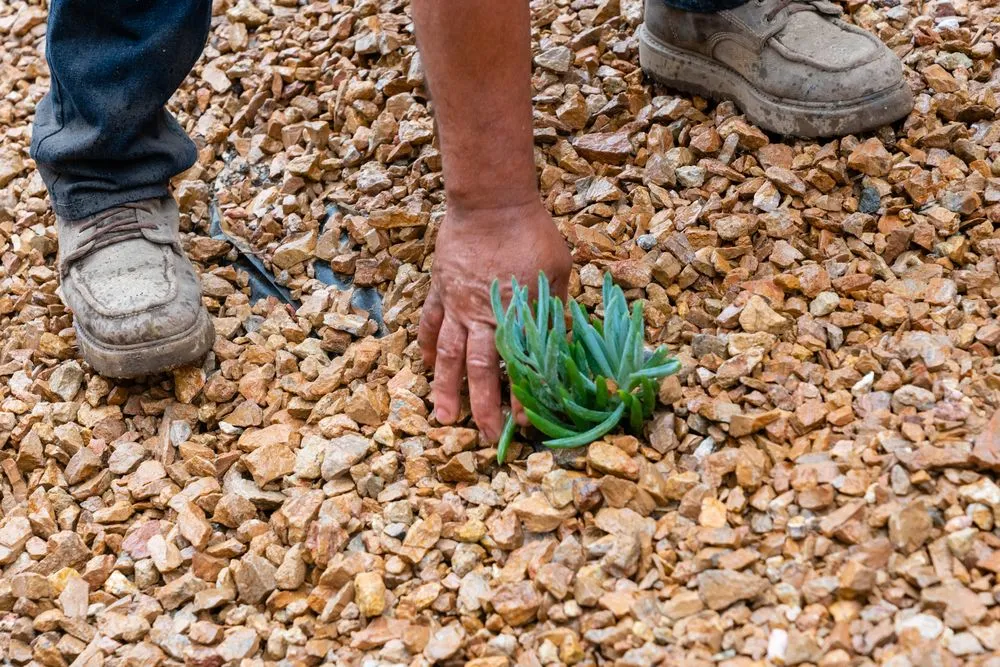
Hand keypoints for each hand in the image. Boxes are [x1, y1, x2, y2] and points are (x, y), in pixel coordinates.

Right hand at [419, 200, 572, 441]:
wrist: (491, 201)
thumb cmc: (532, 232)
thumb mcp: (559, 271)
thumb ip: (556, 309)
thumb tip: (564, 343)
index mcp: (516, 316)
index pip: (520, 368)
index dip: (522, 399)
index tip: (525, 425)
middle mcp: (483, 317)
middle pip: (480, 370)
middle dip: (481, 407)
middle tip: (483, 436)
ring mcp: (457, 304)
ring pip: (447, 354)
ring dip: (444, 387)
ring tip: (441, 416)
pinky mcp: (440, 289)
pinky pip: (429, 322)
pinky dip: (425, 345)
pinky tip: (423, 363)